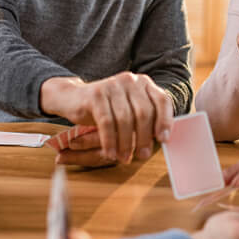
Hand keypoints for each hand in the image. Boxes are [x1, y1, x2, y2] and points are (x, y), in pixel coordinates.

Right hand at [40, 72, 172, 163]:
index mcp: (143, 83)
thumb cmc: (106, 108)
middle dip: (144, 138)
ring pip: (125, 119)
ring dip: (126, 143)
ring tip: (124, 158)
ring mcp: (112, 85)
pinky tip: (111, 153)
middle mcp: (130, 80)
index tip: (163, 139)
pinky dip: (110, 141)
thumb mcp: (129, 110)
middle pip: (144, 112)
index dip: (165, 121)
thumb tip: (162, 140)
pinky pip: (107, 122)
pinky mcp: (95, 95)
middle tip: (142, 156)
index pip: (161, 100)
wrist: (73, 98)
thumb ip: (145, 119)